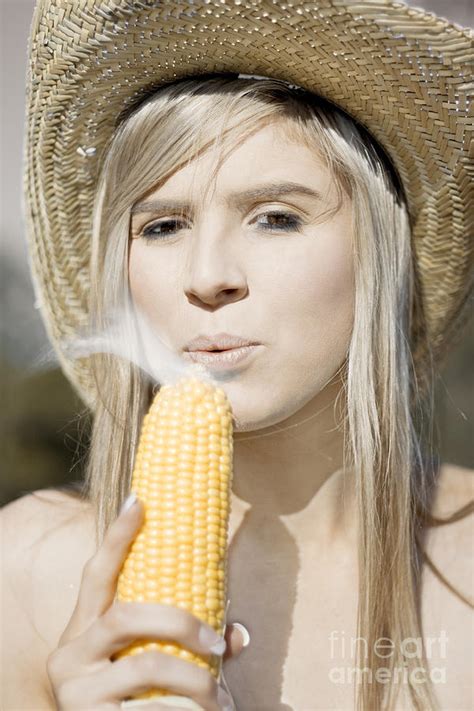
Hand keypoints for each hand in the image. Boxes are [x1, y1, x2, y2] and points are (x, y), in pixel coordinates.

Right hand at [46, 496, 243, 709]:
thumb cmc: (132, 701)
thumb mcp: (148, 666)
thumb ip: (186, 644)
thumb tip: (239, 633)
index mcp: (83, 629)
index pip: (97, 574)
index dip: (117, 537)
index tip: (140, 500)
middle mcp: (69, 653)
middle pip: (127, 616)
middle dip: (182, 624)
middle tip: (219, 644)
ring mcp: (75, 690)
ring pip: (149, 664)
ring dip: (197, 681)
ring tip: (223, 701)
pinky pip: (151, 710)